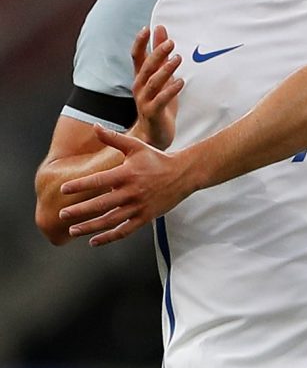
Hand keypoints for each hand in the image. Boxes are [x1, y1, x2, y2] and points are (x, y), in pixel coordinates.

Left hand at [59, 126, 190, 245]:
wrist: (183, 174)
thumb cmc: (156, 159)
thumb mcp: (136, 146)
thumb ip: (114, 138)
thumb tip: (95, 126)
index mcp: (128, 174)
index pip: (99, 181)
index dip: (81, 185)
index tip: (63, 189)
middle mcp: (132, 192)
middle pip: (101, 204)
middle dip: (80, 210)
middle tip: (62, 214)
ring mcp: (139, 206)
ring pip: (111, 221)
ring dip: (90, 227)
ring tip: (72, 230)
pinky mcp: (145, 217)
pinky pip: (125, 230)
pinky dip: (109, 238)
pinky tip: (94, 241)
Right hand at [129, 25, 182, 149]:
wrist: (154, 134)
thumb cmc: (158, 101)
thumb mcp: (161, 75)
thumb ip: (160, 54)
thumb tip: (160, 30)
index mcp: (141, 77)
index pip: (137, 56)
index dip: (140, 42)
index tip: (148, 28)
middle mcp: (139, 87)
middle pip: (146, 67)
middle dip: (157, 54)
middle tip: (170, 42)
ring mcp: (144, 100)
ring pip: (153, 83)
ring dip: (165, 70)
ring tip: (178, 58)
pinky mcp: (153, 112)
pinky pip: (161, 100)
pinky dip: (170, 90)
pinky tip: (181, 82)